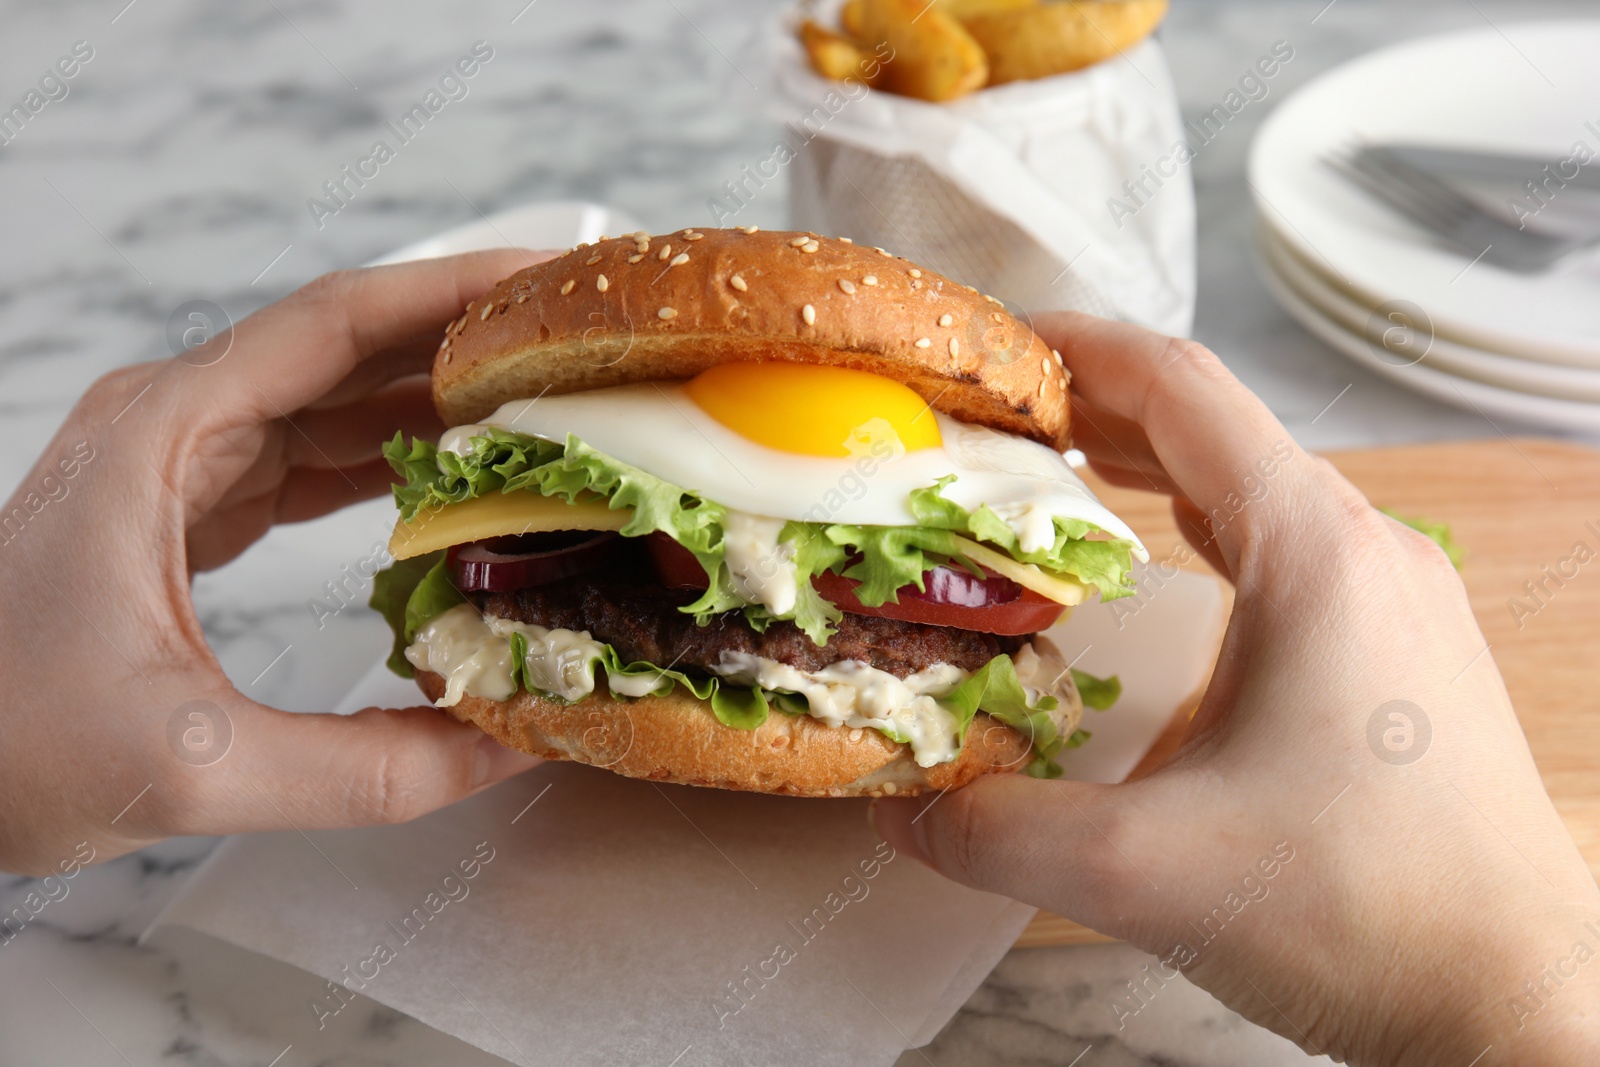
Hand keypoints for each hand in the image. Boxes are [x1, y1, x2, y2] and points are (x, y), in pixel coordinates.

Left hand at [0, 251, 548, 875]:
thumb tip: (507, 746)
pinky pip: (309, 454)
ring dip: (432, 398)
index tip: (544, 285)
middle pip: (343, 344)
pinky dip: (388, 457)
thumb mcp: (194, 767)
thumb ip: (366, 769)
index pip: (332, 324)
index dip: (448, 294)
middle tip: (571, 346)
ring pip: (330, 396)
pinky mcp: (185, 504)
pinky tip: (454, 479)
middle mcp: (169, 422)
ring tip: (541, 408)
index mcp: (161, 436)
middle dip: (462, 338)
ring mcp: (175, 459)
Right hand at [872, 313, 1599, 1064]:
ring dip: (1146, 467)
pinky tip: (1152, 563)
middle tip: (988, 417)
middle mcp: (1364, 548)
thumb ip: (995, 829)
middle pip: (1211, 427)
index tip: (988, 348)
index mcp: (1314, 550)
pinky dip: (1198, 528)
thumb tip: (901, 810)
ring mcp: (1393, 596)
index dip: (1073, 349)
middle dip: (1092, 407)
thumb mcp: (1145, 870)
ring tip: (1048, 473)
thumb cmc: (1369, 912)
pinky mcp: (1399, 649)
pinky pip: (1284, 547)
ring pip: (1250, 486)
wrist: (1516, 1002)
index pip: (1179, 388)